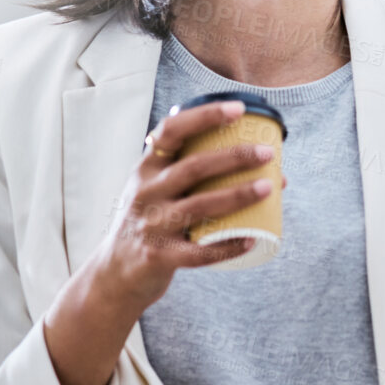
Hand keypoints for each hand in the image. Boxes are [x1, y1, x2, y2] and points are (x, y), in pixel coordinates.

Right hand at [95, 99, 285, 309]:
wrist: (114, 274)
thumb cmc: (151, 223)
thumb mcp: (157, 191)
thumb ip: (196, 176)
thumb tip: (270, 171)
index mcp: (146, 169)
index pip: (171, 132)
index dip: (205, 117)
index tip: (238, 109)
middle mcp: (145, 192)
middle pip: (193, 167)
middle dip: (233, 157)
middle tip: (267, 153)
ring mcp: (151, 225)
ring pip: (199, 206)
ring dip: (237, 195)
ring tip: (269, 187)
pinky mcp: (158, 256)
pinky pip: (199, 252)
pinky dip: (228, 246)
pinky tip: (252, 239)